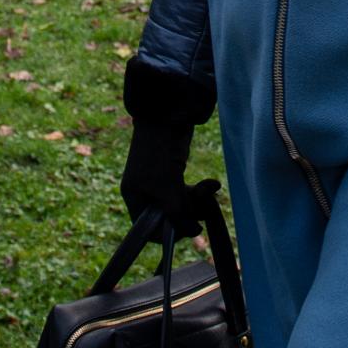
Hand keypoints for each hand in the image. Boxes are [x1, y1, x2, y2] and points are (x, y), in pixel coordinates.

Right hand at [119, 119, 203, 237]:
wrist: (167, 115)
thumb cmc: (159, 151)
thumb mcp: (166, 187)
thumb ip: (177, 213)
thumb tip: (194, 231)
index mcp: (135, 197)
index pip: (149, 229)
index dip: (170, 233)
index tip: (191, 229)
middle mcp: (145, 192)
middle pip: (169, 217)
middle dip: (189, 213)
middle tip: (204, 207)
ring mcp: (160, 182)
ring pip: (181, 204)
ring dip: (198, 200)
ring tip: (210, 188)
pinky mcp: (174, 173)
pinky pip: (187, 191)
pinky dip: (200, 189)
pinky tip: (212, 184)